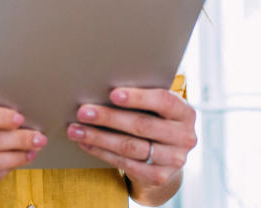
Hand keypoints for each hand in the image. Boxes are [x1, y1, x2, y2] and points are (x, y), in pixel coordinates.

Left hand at [66, 87, 196, 204]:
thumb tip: (101, 84)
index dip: (138, 97)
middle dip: (108, 118)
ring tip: (75, 130)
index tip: (113, 94)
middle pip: (142, 125)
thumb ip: (141, 96)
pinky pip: (126, 164)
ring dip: (99, 137)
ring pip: (130, 147)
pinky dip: (102, 153)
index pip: (163, 101)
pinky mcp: (159, 177)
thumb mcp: (156, 107)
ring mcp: (173, 160)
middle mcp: (184, 137)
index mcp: (185, 113)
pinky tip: (86, 144)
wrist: (165, 157)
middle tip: (83, 112)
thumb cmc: (154, 119)